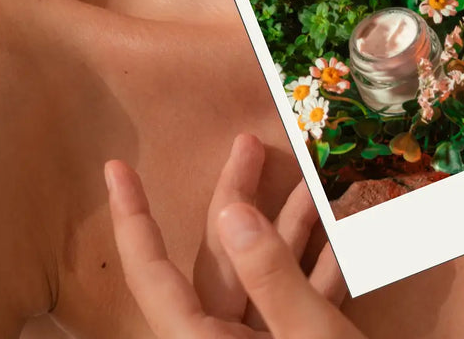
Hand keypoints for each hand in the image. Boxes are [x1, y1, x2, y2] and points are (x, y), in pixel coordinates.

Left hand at [105, 134, 366, 337]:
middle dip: (240, 197)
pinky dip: (323, 264)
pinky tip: (346, 230)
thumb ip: (268, 274)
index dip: (134, 217)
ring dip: (296, 225)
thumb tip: (230, 213)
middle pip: (220, 256)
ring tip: (318, 177)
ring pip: (268, 270)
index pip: (153, 271)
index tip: (116, 167)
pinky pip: (301, 295)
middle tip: (252, 144)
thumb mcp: (307, 336)